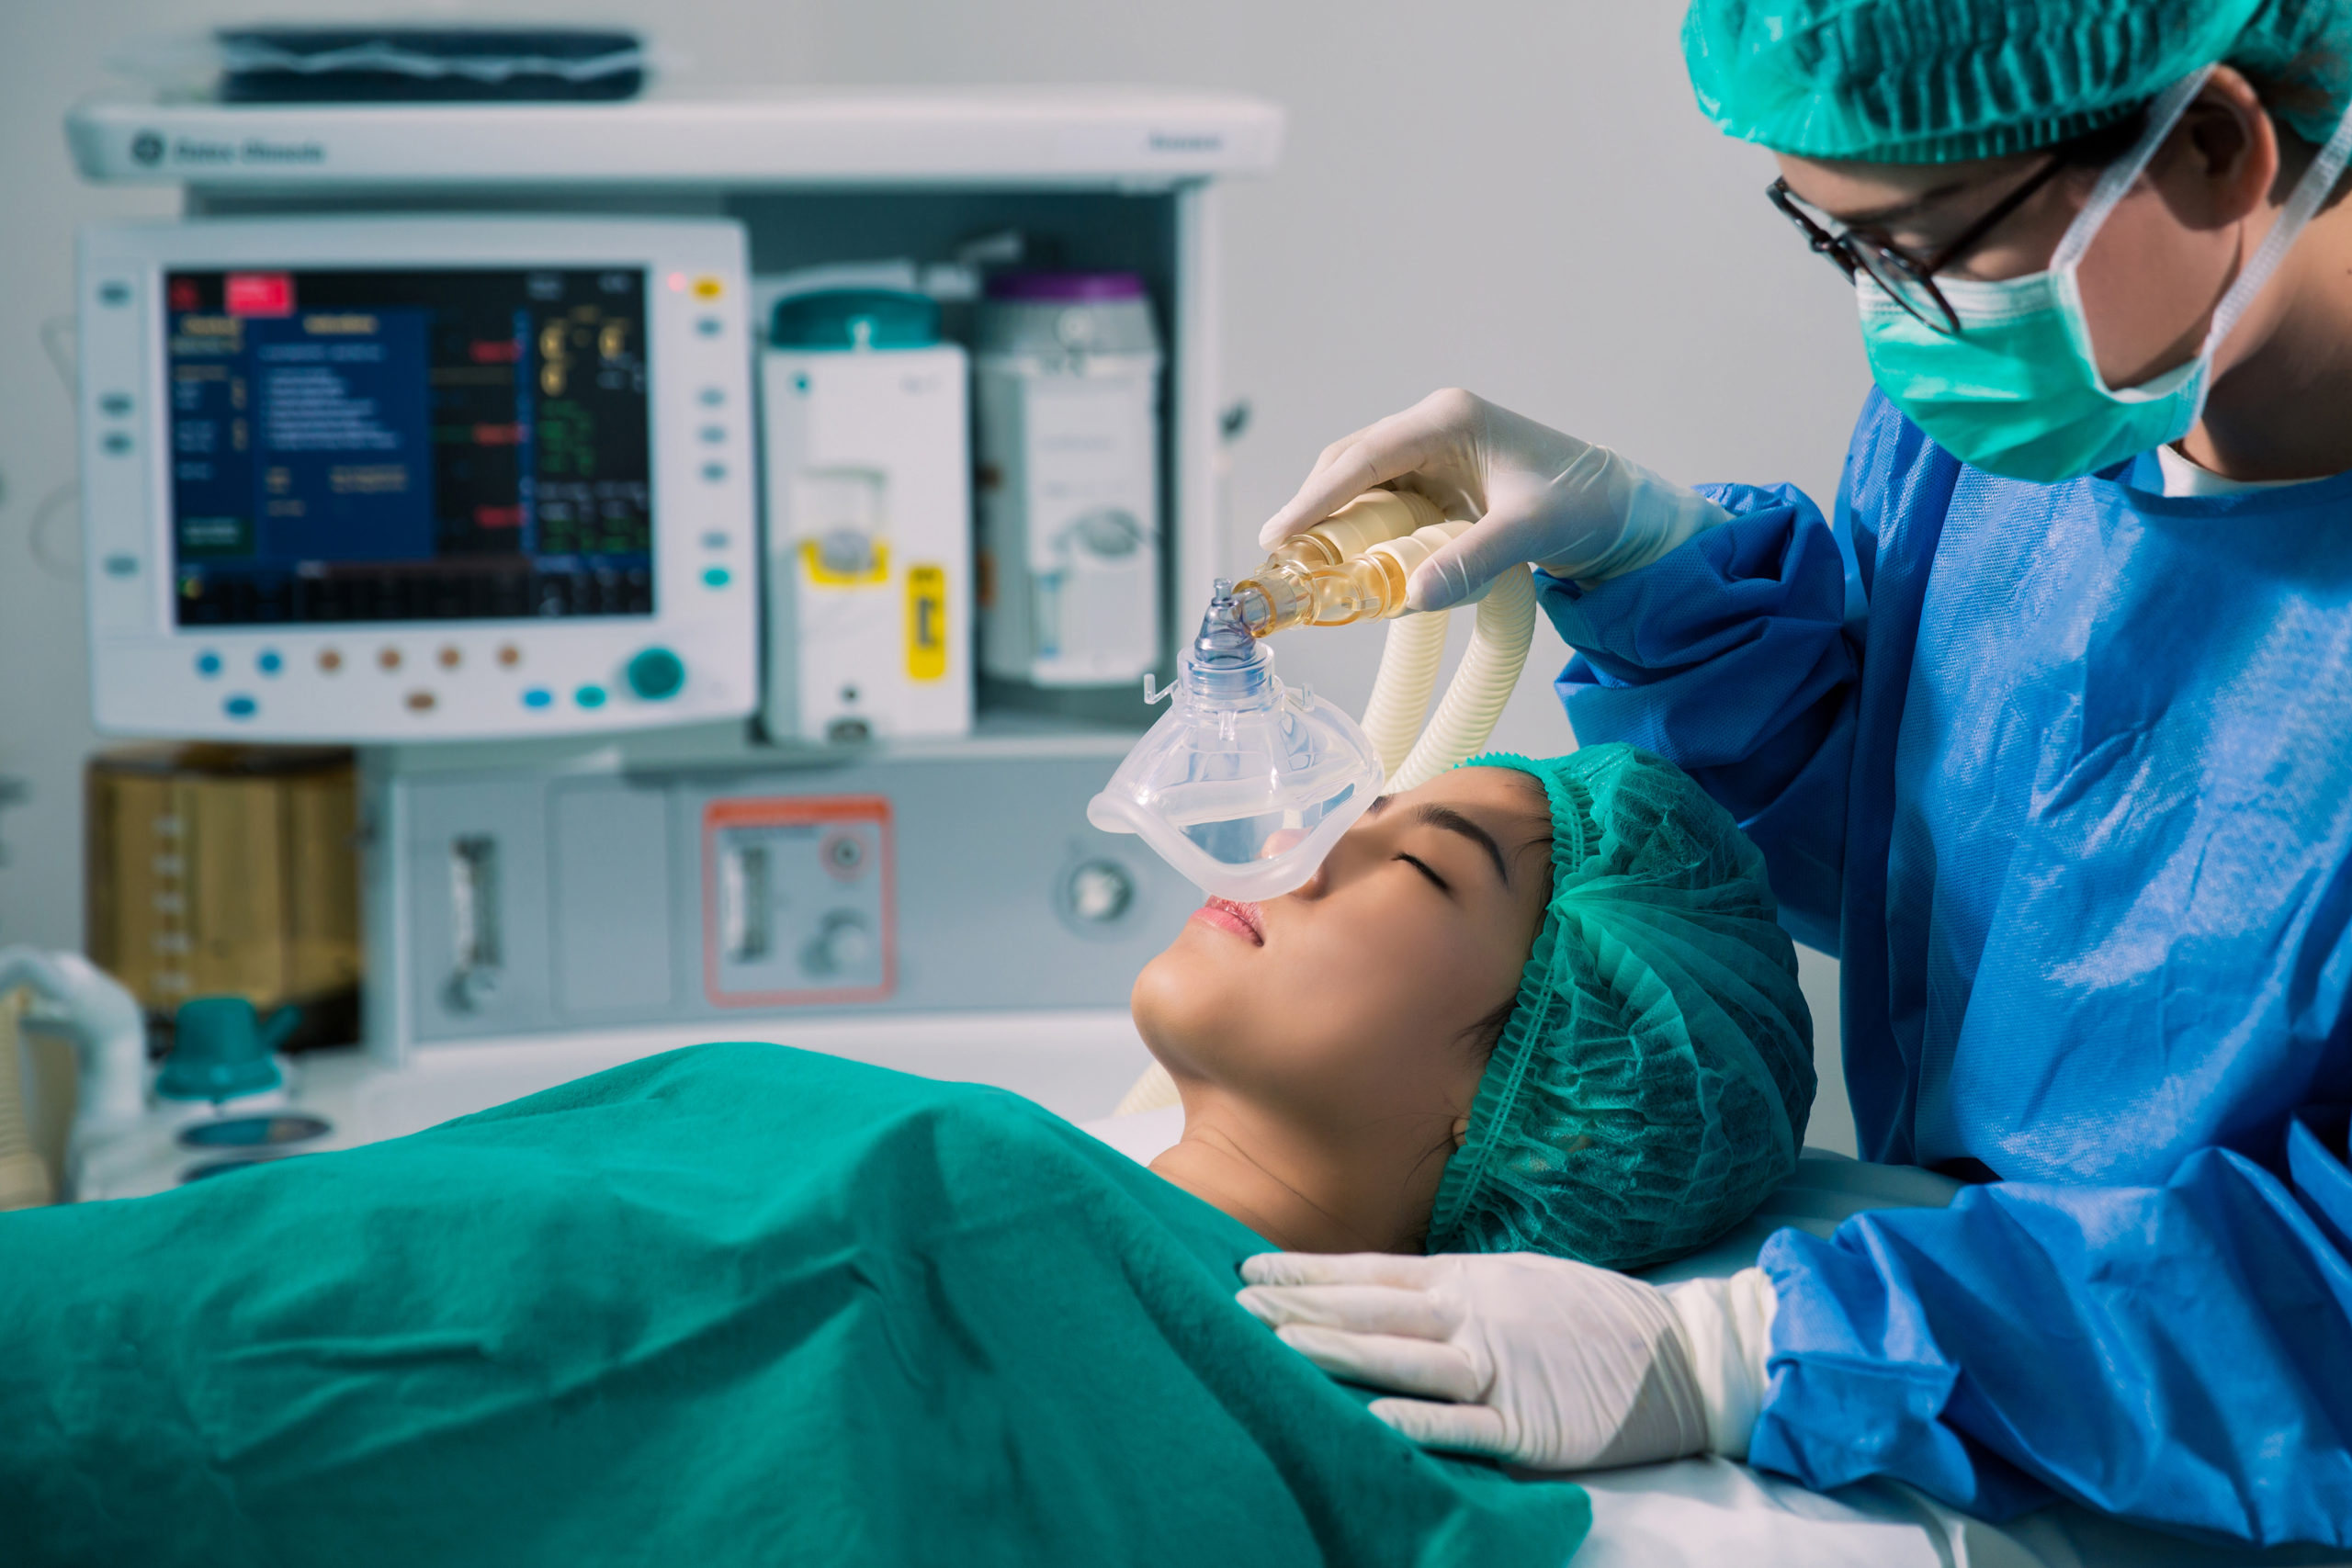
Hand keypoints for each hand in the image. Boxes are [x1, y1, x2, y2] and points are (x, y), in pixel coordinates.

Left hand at [1237, 1251, 1775, 1471]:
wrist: (1685, 1354)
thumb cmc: (1590, 1319)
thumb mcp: (1514, 1283)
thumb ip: (1451, 1290)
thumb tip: (1375, 1297)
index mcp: (1471, 1279)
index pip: (1371, 1273)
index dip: (1307, 1273)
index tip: (1247, 1273)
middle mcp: (1478, 1314)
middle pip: (1373, 1312)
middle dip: (1301, 1310)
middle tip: (1233, 1311)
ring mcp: (1504, 1366)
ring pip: (1406, 1359)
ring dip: (1340, 1354)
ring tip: (1278, 1351)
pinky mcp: (1533, 1422)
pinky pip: (1467, 1424)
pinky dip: (1420, 1422)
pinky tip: (1371, 1420)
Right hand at [1255, 389, 1729, 611]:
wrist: (1624, 513)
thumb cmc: (1588, 504)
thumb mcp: (1531, 531)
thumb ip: (1472, 561)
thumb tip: (1412, 596)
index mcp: (1450, 420)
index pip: (1365, 456)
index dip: (1317, 496)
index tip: (1279, 533)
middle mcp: (1435, 431)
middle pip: (1351, 466)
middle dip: (1316, 511)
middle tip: (1284, 558)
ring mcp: (1435, 458)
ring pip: (1364, 488)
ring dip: (1338, 527)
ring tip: (1310, 570)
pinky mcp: (1440, 487)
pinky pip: (1387, 508)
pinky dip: (1366, 538)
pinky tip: (1356, 569)